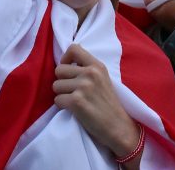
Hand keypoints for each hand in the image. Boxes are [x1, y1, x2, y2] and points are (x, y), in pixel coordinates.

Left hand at [54, 44, 141, 160]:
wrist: (118, 126)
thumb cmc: (108, 103)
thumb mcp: (103, 78)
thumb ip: (88, 68)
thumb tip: (66, 62)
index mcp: (97, 66)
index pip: (73, 48)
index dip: (65, 59)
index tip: (67, 69)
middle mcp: (90, 73)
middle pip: (59, 70)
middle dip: (62, 81)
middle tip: (72, 91)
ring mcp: (83, 87)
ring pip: (55, 86)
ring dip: (61, 95)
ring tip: (74, 101)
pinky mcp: (77, 102)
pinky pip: (57, 100)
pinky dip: (62, 106)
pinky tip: (74, 110)